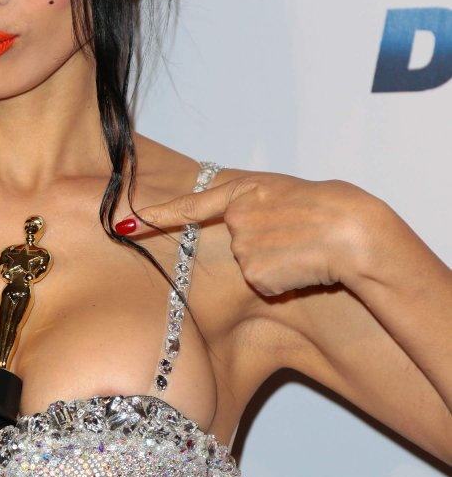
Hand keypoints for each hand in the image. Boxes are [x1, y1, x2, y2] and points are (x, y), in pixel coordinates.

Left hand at [116, 171, 373, 296]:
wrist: (352, 230)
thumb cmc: (328, 209)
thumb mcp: (284, 194)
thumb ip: (254, 205)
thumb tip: (237, 223)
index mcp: (244, 191)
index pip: (191, 205)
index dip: (155, 215)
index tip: (123, 223)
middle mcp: (236, 217)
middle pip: (235, 245)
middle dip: (261, 248)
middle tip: (294, 237)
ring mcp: (243, 246)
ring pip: (250, 268)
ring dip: (275, 265)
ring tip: (303, 250)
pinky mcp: (255, 274)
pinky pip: (264, 286)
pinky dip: (282, 283)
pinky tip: (302, 268)